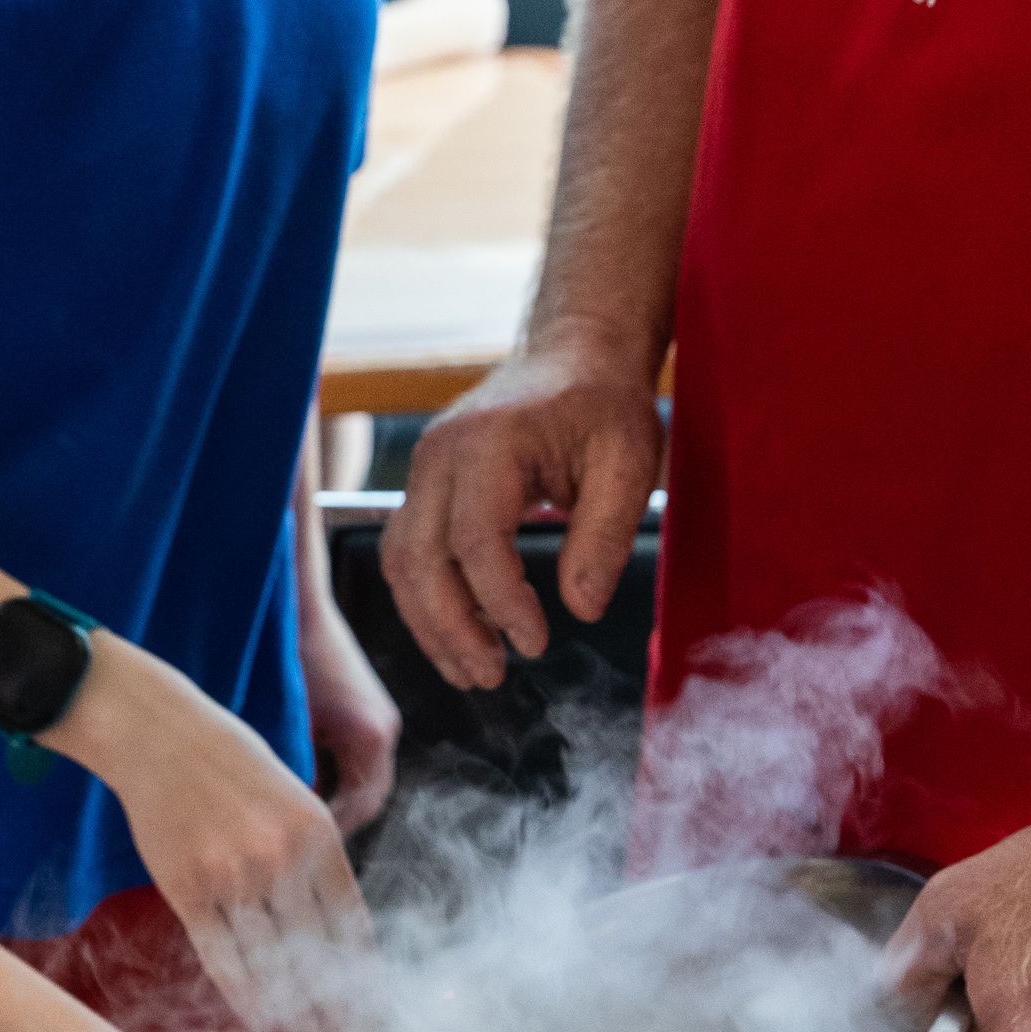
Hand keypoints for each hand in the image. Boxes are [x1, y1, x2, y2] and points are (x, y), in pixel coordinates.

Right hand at [52, 638, 374, 1031]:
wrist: (158, 734)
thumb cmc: (230, 765)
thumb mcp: (294, 799)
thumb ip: (314, 861)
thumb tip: (333, 934)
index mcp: (319, 834)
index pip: (351, 927)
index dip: (363, 980)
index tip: (371, 1014)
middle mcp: (281, 858)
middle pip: (314, 956)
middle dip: (333, 1011)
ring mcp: (231, 875)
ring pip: (269, 964)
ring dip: (291, 1015)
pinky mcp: (186, 888)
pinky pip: (221, 957)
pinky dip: (242, 994)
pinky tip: (258, 1019)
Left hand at [301, 597, 400, 835]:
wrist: (297, 606)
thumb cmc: (289, 656)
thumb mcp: (290, 722)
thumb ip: (295, 769)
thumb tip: (287, 813)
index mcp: (370, 733)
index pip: (363, 804)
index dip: (333, 829)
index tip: (304, 846)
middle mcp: (383, 729)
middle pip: (370, 796)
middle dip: (338, 819)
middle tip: (303, 840)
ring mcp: (378, 719)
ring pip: (364, 778)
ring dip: (337, 797)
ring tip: (299, 817)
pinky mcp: (366, 712)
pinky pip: (356, 758)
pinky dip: (334, 775)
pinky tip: (300, 782)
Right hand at [383, 349, 663, 690]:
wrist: (572, 355)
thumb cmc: (603, 405)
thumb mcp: (629, 463)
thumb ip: (606, 536)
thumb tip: (581, 608)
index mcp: (490, 443)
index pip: (476, 540)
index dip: (501, 601)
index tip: (536, 642)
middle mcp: (440, 455)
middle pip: (421, 559)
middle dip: (451, 628)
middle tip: (491, 676)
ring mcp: (423, 469)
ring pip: (401, 562)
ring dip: (430, 623)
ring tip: (472, 670)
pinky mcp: (424, 486)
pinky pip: (407, 552)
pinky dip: (426, 600)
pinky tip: (460, 636)